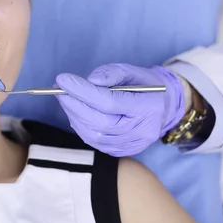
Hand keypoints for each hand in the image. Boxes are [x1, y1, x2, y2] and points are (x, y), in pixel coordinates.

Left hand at [55, 64, 186, 156]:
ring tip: (65, 99)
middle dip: (74, 105)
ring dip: (74, 116)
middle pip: (99, 122)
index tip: (63, 79)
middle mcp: (141, 131)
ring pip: (94, 135)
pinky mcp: (122, 151)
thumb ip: (111, 73)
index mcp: (148, 108)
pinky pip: (95, 142)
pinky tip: (75, 113)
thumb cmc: (144, 85)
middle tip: (59, 89)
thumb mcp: (131, 71)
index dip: (83, 91)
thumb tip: (89, 81)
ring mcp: (132, 145)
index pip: (109, 103)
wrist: (163, 107)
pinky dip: (80, 127)